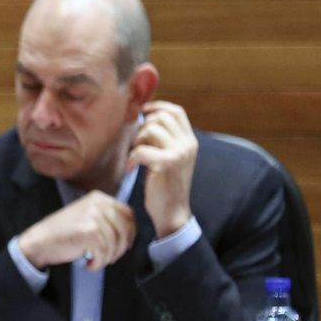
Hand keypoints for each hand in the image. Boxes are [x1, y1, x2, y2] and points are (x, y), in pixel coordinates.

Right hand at [17, 190, 135, 271]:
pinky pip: (104, 253)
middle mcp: (98, 204)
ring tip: (95, 261)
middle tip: (110, 257)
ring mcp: (94, 218)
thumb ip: (106, 216)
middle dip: (120, 248)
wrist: (39, 241)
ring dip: (107, 258)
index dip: (130, 232)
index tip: (125, 244)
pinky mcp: (90, 233)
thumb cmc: (61, 232)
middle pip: (125, 229)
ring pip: (116, 244)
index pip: (128, 214)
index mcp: (99, 198)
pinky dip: (98, 263)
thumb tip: (129, 232)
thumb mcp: (86, 215)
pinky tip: (88, 263)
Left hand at [128, 101, 196, 237]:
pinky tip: (130, 169)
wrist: (173, 213)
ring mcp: (178, 152)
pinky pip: (140, 149)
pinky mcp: (166, 163)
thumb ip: (164, 141)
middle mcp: (188, 144)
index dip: (158, 107)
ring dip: (136, 141)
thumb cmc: (165, 186)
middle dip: (143, 127)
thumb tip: (144, 120)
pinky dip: (131, 159)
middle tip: (136, 144)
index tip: (142, 112)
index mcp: (190, 141)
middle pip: (162, 116)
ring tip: (134, 157)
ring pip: (151, 129)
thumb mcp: (170, 159)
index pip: (177, 112)